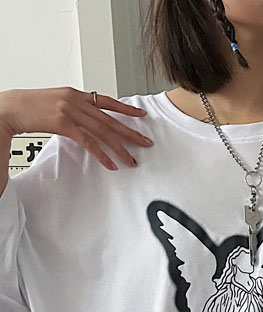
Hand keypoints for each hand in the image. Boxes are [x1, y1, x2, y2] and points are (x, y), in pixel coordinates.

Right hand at [0, 88, 152, 170]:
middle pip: (110, 120)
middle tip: (145, 142)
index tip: (141, 115)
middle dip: (130, 132)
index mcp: (76, 94)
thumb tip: (90, 120)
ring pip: (102, 132)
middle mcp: (76, 100)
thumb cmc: (31, 106)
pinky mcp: (63, 123)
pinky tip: (111, 163)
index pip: (107, 101)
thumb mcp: (57, 101)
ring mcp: (70, 111)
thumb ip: (75, 109)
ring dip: (119, 148)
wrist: (11, 107)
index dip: (126, 109)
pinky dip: (102, 154)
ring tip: (131, 160)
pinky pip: (88, 142)